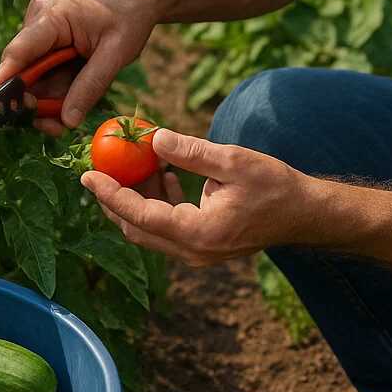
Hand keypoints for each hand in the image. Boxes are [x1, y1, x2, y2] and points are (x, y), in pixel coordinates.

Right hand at [0, 0, 159, 134]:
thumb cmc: (129, 17)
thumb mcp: (115, 54)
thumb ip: (90, 86)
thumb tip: (67, 120)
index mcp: (50, 15)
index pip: (19, 52)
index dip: (9, 82)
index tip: (4, 109)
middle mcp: (37, 20)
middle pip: (24, 69)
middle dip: (36, 101)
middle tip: (55, 128)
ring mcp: (41, 30)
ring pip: (34, 75)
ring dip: (48, 98)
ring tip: (66, 121)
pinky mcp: (48, 39)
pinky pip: (45, 70)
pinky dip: (56, 88)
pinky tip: (70, 103)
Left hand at [81, 128, 311, 266]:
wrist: (304, 214)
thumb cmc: (275, 186)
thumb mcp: (233, 161)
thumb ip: (190, 152)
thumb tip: (154, 138)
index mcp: (198, 232)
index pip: (139, 215)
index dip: (109, 194)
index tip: (87, 174)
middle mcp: (192, 251)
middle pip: (136, 228)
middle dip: (114, 198)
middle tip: (99, 166)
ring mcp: (197, 253)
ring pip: (149, 229)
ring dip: (136, 198)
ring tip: (133, 163)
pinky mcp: (202, 246)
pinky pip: (167, 227)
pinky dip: (156, 202)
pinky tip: (162, 173)